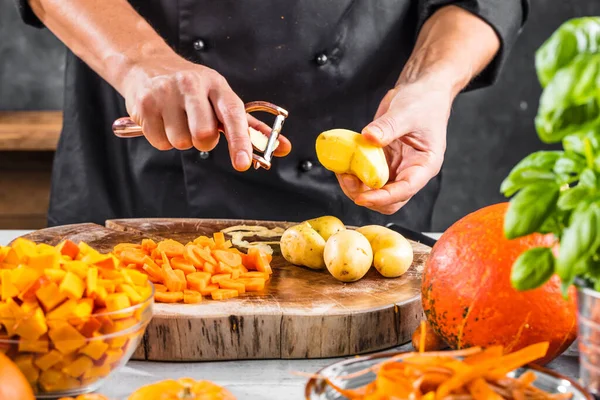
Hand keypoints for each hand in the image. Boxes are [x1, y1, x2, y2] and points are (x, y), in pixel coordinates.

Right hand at [121, 56, 290, 170]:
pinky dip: (163, 140)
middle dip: (204, 142)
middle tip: (200, 129)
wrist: (148, 65)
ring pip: (181, 142)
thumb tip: (283, 148)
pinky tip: (163, 121)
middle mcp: (191, 85)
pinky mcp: (143, 105)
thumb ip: (251, 128)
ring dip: (182, 140)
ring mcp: (165, 94)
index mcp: (217, 85)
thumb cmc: (194, 88)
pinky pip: (160, 143)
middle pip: (203, 135)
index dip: (240, 141)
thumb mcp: (222, 98)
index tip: (243, 163)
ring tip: (178, 120)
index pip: (233, 115)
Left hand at [336, 80, 452, 213]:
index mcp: (424, 165)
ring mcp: (395, 168)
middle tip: (347, 179)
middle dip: (366, 195)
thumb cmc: (424, 102)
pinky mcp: (381, 161)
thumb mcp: (406, 113)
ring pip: (375, 191)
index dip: (382, 198)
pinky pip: (366, 176)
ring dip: (356, 187)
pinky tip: (343, 165)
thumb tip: (369, 137)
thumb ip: (388, 127)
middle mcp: (410, 171)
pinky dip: (353, 174)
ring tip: (342, 172)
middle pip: (389, 200)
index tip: (362, 198)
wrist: (420, 91)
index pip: (405, 190)